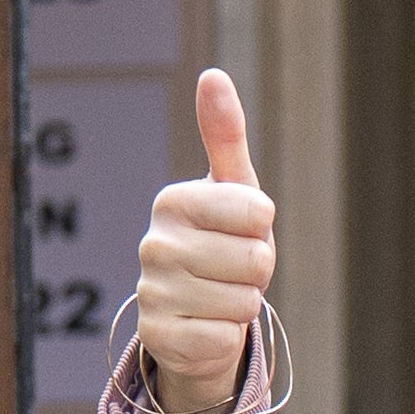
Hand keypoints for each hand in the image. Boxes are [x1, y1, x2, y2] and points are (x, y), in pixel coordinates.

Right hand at [132, 68, 274, 413]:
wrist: (196, 314)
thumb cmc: (223, 242)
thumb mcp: (232, 189)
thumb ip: (225, 134)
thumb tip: (212, 75)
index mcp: (173, 201)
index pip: (258, 212)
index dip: (263, 228)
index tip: (241, 232)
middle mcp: (153, 243)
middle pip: (255, 259)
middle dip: (257, 271)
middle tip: (232, 271)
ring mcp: (151, 292)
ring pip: (244, 302)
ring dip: (243, 304)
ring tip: (220, 296)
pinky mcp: (157, 338)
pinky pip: (224, 338)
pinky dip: (226, 337)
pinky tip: (205, 326)